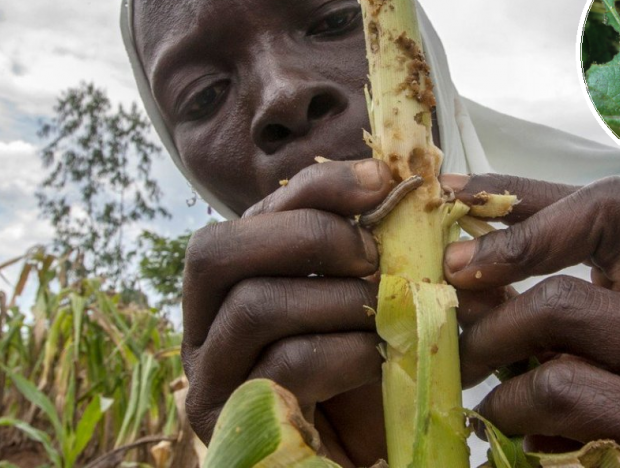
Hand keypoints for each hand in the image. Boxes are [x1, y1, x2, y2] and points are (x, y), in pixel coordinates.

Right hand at [181, 159, 393, 465]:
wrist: (351, 458)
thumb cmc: (360, 376)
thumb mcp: (368, 300)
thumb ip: (374, 252)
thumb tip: (415, 188)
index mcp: (237, 280)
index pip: (256, 211)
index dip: (318, 185)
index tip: (382, 180)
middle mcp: (204, 322)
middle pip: (218, 249)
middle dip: (308, 236)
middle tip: (371, 255)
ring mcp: (208, 374)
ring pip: (253, 305)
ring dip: (338, 300)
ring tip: (386, 313)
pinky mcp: (229, 420)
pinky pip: (284, 363)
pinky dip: (345, 351)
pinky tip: (378, 358)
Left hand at [442, 174, 619, 467]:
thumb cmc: (603, 408)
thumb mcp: (573, 339)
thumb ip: (529, 297)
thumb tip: (453, 262)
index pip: (609, 208)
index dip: (523, 199)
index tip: (454, 202)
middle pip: (563, 290)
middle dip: (486, 318)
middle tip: (449, 334)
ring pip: (554, 346)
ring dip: (496, 369)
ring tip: (486, 397)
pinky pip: (558, 397)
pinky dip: (512, 414)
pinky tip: (517, 435)